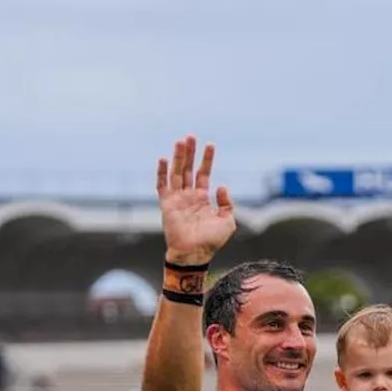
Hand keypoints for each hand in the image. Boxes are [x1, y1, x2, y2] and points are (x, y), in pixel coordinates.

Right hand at [156, 135, 236, 264]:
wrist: (195, 254)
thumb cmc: (211, 242)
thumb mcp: (228, 221)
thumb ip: (227, 203)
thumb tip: (221, 185)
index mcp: (202, 199)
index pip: (203, 174)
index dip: (206, 160)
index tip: (210, 144)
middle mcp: (188, 197)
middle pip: (188, 169)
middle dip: (190, 153)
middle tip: (191, 136)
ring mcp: (177, 200)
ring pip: (177, 173)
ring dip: (178, 157)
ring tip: (181, 141)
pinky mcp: (167, 205)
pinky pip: (162, 186)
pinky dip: (162, 173)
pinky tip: (164, 159)